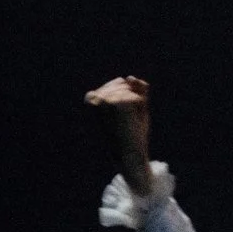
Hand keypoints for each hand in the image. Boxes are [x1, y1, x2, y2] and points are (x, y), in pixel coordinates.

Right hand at [84, 75, 153, 191]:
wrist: (129, 154)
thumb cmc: (130, 134)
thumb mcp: (133, 108)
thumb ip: (135, 90)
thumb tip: (130, 77)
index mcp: (92, 98)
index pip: (120, 82)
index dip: (129, 98)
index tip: (121, 116)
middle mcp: (95, 97)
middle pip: (125, 83)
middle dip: (133, 100)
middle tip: (126, 121)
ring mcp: (105, 98)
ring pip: (130, 89)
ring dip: (136, 105)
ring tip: (128, 122)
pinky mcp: (117, 102)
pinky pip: (137, 96)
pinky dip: (140, 108)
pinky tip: (131, 121)